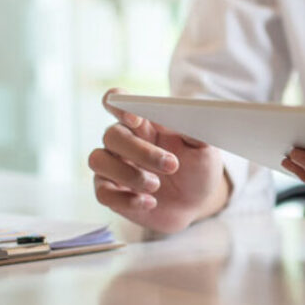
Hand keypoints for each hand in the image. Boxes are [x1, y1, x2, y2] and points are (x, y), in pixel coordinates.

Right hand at [88, 88, 230, 232]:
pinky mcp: (111, 193)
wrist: (197, 203)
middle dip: (140, 151)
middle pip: (112, 135)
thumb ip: (195, 131)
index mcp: (143, 121)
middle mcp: (123, 141)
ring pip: (99, 161)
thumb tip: (189, 116)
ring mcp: (113, 166)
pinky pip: (102, 193)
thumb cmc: (198, 168)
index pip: (117, 101)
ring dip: (128, 174)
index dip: (118, 106)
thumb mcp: (205, 149)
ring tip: (156, 186)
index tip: (134, 118)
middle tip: (171, 165)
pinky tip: (149, 202)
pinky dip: (125, 199)